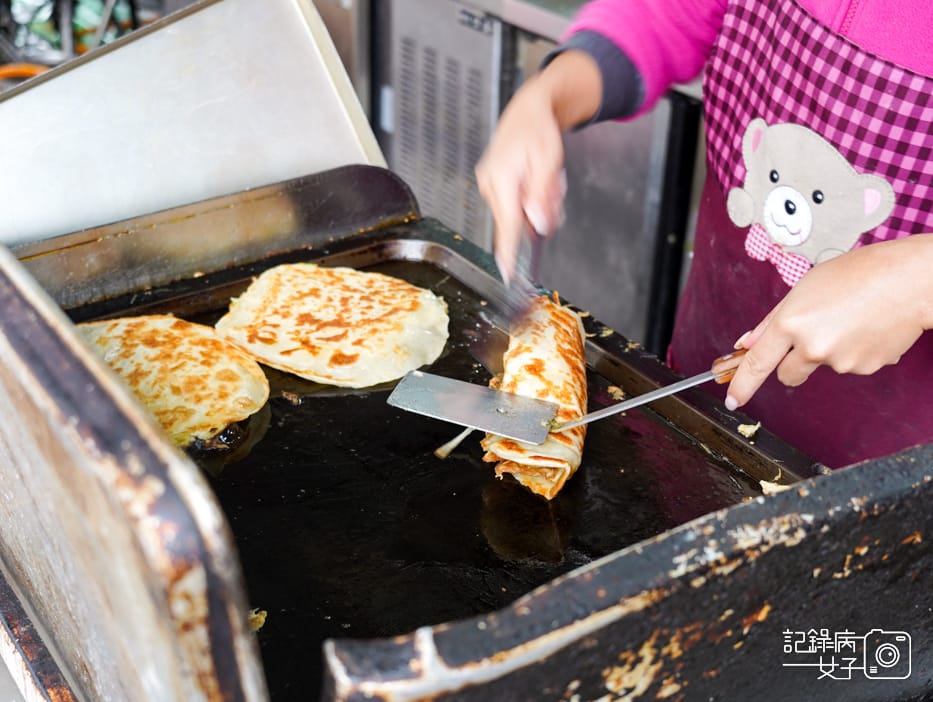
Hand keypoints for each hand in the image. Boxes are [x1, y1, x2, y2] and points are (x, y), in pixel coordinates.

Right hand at [475, 50, 601, 283]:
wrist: (528, 110)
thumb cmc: (538, 130)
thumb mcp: (550, 162)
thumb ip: (544, 197)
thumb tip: (540, 226)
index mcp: (502, 179)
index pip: (507, 226)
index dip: (508, 253)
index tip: (508, 276)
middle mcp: (490, 184)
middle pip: (518, 220)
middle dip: (540, 212)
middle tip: (553, 188)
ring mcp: (489, 185)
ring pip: (519, 213)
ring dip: (537, 203)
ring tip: (545, 177)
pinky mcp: (493, 185)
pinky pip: (515, 203)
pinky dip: (529, 197)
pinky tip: (535, 179)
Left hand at [725, 233, 932, 408]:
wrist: (913, 281)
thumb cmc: (860, 274)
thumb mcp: (805, 287)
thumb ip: (773, 320)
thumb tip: (747, 343)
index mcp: (791, 322)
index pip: (757, 363)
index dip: (742, 384)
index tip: (732, 399)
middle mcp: (812, 346)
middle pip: (787, 375)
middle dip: (792, 363)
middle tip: (813, 335)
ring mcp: (840, 362)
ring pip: (822, 366)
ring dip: (829, 350)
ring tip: (850, 318)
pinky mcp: (864, 368)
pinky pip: (850, 364)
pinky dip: (855, 350)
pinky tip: (868, 327)